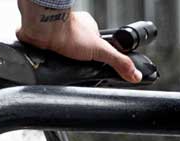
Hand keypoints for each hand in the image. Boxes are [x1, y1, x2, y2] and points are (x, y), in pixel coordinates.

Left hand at [16, 0, 141, 82]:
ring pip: (65, 53)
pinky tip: (54, 64)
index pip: (97, 45)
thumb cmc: (69, 31)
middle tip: (82, 68)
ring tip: (68, 67)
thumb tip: (136, 75)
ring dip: (66, 61)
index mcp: (87, 28)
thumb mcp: (102, 50)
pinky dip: (51, 61)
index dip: (99, 56)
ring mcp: (57, 35)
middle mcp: (72, 29)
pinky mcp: (43, 42)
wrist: (43, 27)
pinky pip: (50, 55)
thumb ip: (119, 62)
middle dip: (82, 61)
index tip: (98, 65)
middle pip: (81, 50)